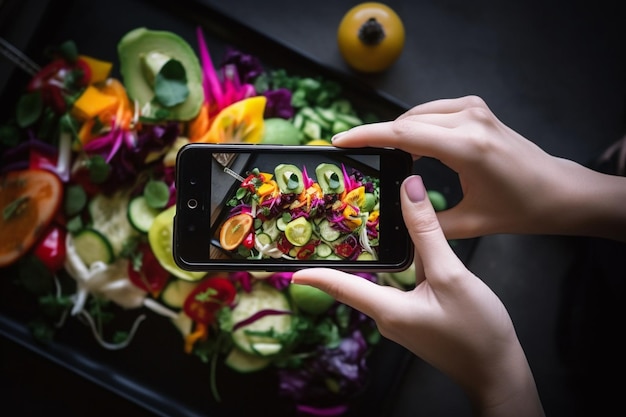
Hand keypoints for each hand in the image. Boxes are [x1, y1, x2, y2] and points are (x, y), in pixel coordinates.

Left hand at [292, 175, 543, 416]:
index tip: (291, 268)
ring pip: (389, 279)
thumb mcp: (451, 274)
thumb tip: (409, 192)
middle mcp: (389, 316)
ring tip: (382, 222)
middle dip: (352, 253)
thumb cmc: (477, 331)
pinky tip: (422, 246)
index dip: (315, 275)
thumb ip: (428, 232)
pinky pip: (405, 286)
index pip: (341, 287)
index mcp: (388, 309)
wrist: (499, 370)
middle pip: (363, 278)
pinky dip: (409, 265)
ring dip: (386, 254)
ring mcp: (404, 319)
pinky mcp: (419, 318)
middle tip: (339, 222)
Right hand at [331, 95, 625, 240]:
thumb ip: (426, 222)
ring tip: (383, 158)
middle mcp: (469, 119)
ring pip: (416, 114)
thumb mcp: (470, 223)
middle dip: (378, 138)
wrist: (558, 190)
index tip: (339, 141)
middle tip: (357, 157)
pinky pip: (431, 111)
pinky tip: (410, 148)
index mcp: (467, 147)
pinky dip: (415, 127)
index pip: (403, 133)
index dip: (366, 136)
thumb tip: (394, 217)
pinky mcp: (475, 108)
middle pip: (406, 122)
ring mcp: (474, 109)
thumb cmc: (520, 209)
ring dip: (397, 133)